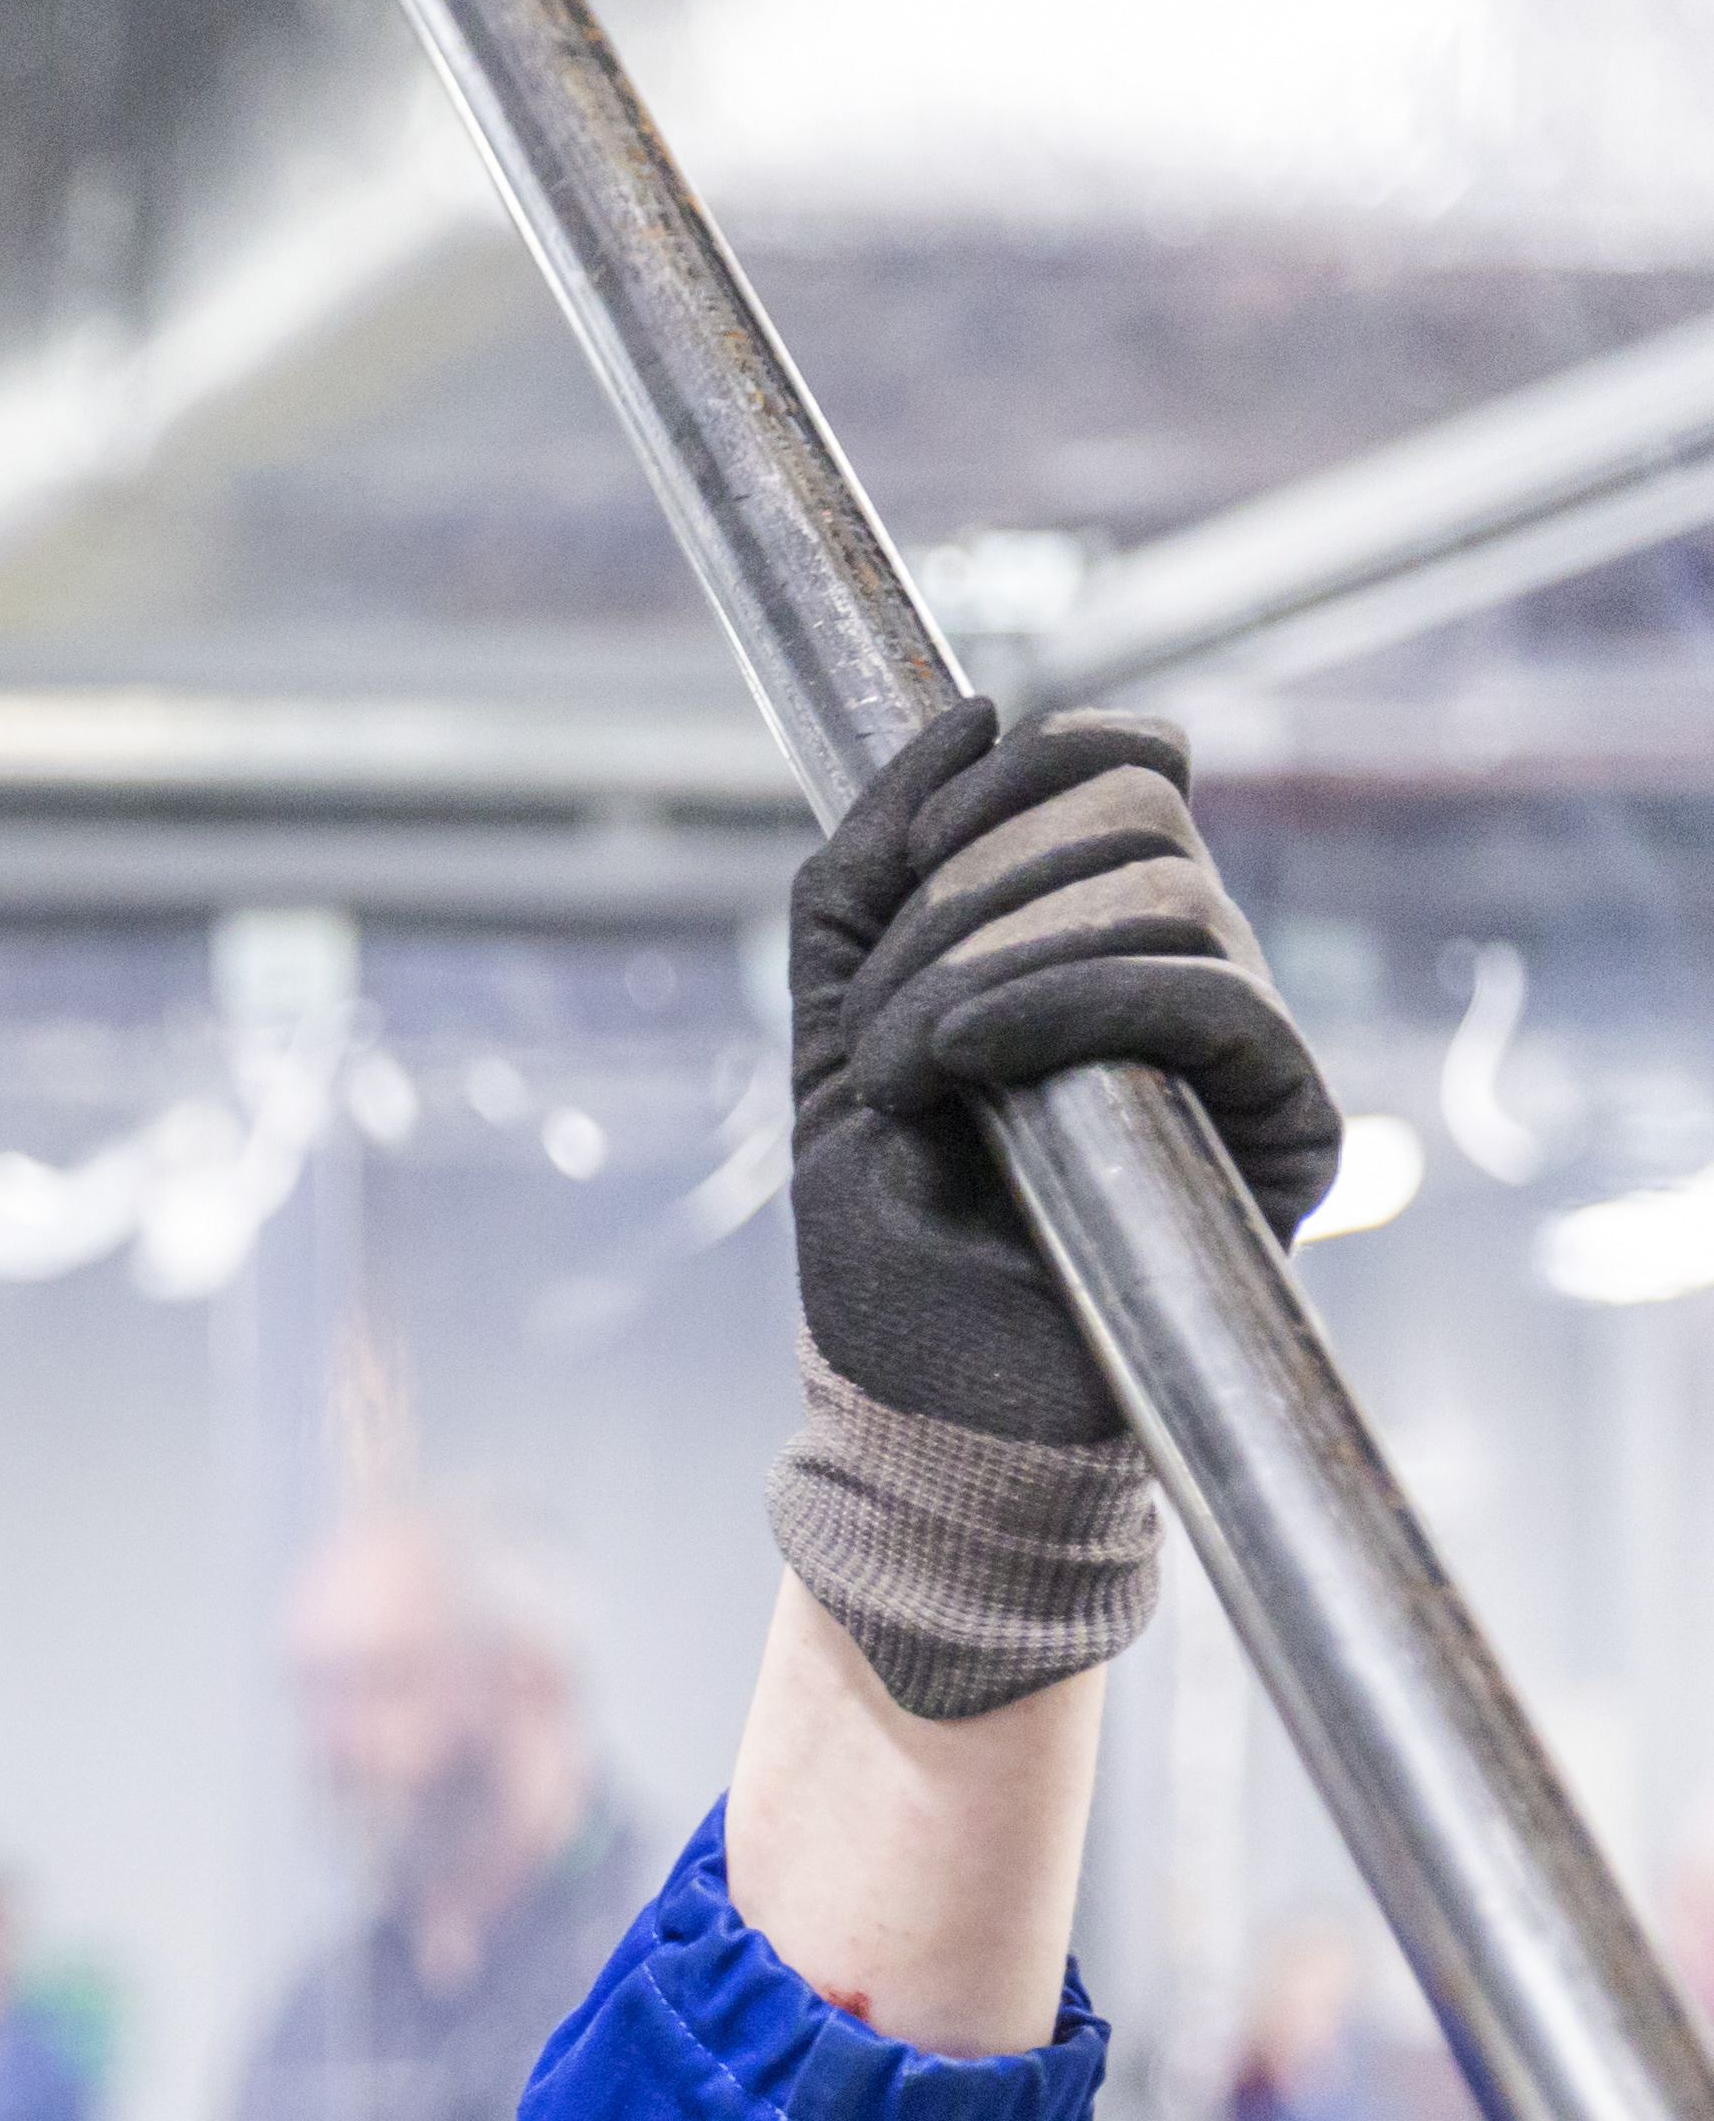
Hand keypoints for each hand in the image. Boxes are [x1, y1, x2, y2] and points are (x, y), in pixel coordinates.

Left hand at [788, 695, 1340, 1447]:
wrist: (929, 1404)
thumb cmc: (888, 1238)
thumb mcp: (835, 1035)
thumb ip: (865, 885)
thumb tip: (969, 715)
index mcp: (1091, 932)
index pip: (1117, 766)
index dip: (1017, 773)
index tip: (912, 855)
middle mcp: (1189, 967)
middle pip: (1132, 816)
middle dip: (969, 899)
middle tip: (882, 1030)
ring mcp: (1241, 1042)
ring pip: (1163, 897)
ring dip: (994, 964)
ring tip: (908, 1074)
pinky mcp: (1285, 1124)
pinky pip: (1215, 1002)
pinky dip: (1077, 1003)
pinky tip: (973, 1062)